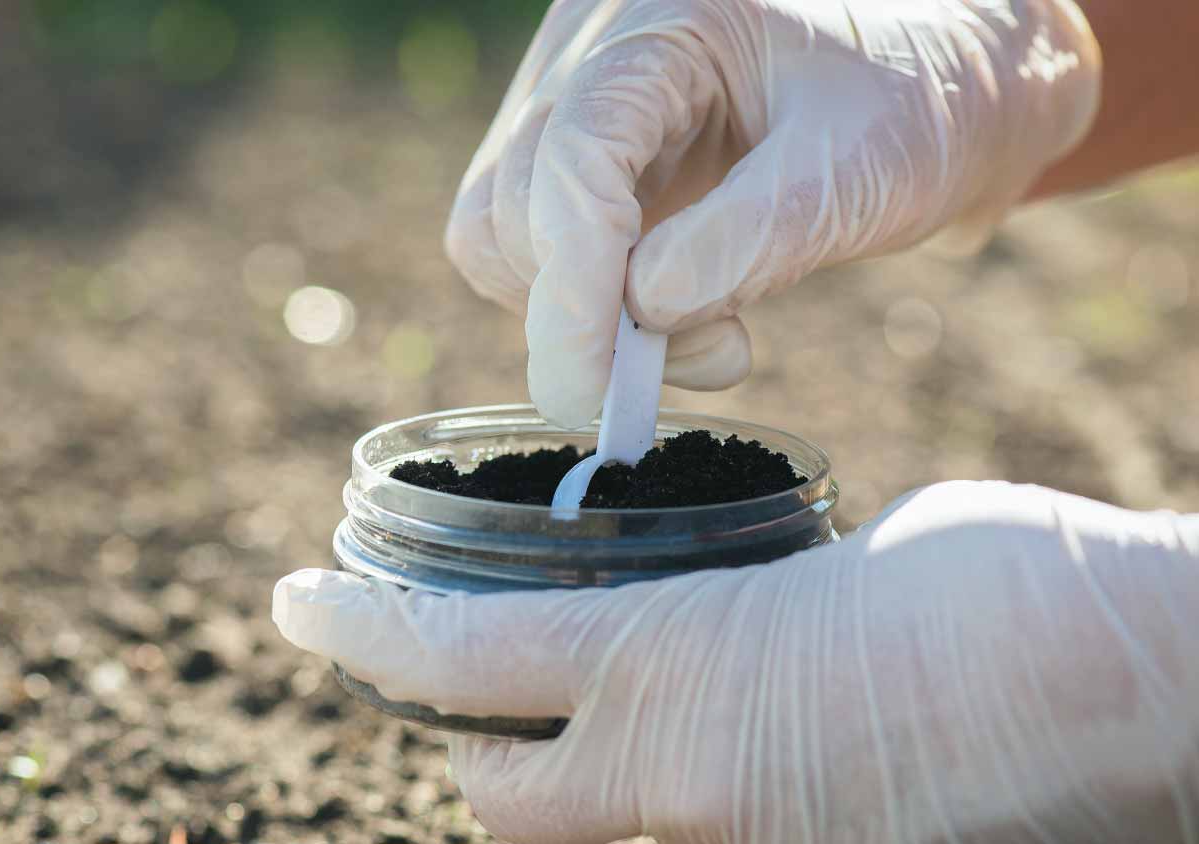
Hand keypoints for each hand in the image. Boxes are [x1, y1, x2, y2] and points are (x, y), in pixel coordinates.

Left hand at [275, 482, 1198, 842]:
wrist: (1136, 687)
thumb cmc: (999, 593)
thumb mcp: (824, 572)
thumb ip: (732, 611)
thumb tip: (701, 639)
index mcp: (675, 671)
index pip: (454, 661)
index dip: (357, 632)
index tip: (295, 599)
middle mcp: (682, 786)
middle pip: (491, 795)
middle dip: (457, 744)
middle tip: (451, 676)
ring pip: (574, 837)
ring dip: (547, 788)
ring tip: (552, 718)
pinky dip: (643, 809)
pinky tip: (671, 759)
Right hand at [445, 0, 1100, 427]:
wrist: (947, 75)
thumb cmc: (922, 95)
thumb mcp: (862, 164)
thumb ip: (751, 237)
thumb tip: (641, 315)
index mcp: (663, 19)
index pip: (570, 152)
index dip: (572, 282)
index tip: (598, 389)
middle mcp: (594, 51)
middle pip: (512, 201)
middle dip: (580, 314)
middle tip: (708, 361)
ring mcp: (579, 103)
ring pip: (503, 232)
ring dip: (580, 317)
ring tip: (707, 335)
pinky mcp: (590, 159)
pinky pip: (538, 246)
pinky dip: (592, 305)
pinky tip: (681, 308)